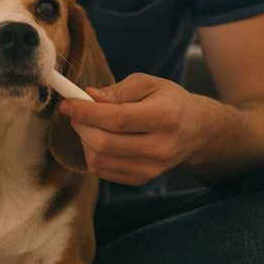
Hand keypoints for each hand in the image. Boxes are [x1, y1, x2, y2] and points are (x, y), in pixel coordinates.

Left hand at [57, 73, 210, 184]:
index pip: (116, 119)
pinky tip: (99, 139)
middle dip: (81, 126)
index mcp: (164, 117)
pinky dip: (92, 154)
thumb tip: (87, 97)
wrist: (197, 131)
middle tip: (76, 112)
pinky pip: (103, 171)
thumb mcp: (149, 84)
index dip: (85, 112)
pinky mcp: (142, 179)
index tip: (66, 103)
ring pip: (99, 160)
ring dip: (84, 140)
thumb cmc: (169, 102)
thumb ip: (117, 91)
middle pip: (104, 143)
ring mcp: (152, 168)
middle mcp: (160, 147)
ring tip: (90, 124)